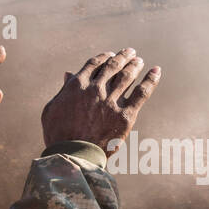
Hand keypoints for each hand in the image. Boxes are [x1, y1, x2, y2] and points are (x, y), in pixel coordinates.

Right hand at [41, 48, 160, 150]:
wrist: (73, 156)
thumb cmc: (58, 135)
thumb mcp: (52, 109)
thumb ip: (63, 90)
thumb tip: (68, 74)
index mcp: (77, 85)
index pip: (95, 64)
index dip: (104, 57)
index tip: (110, 55)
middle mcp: (96, 89)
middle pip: (113, 66)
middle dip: (122, 57)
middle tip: (130, 52)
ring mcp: (111, 102)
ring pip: (127, 76)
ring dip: (134, 65)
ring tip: (138, 60)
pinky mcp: (125, 116)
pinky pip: (142, 93)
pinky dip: (150, 80)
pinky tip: (156, 70)